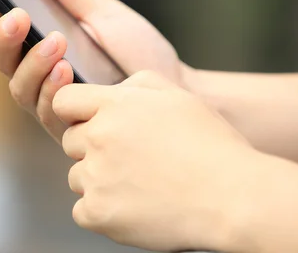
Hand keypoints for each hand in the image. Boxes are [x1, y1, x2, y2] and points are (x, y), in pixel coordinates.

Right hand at [0, 0, 187, 141]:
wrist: (174, 85)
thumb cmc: (138, 49)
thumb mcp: (102, 12)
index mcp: (45, 45)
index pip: (6, 27)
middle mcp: (42, 75)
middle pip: (4, 61)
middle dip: (3, 38)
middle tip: (17, 15)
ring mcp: (53, 102)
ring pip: (20, 88)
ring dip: (33, 64)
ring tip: (55, 42)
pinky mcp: (70, 126)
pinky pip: (46, 111)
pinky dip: (52, 89)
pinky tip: (66, 70)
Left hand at [55, 70, 259, 251]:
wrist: (233, 199)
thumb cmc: (211, 146)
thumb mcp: (178, 96)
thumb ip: (137, 84)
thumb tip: (111, 91)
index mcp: (115, 106)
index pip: (63, 101)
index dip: (77, 112)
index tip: (92, 122)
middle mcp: (99, 137)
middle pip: (70, 141)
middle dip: (92, 147)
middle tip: (131, 158)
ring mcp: (96, 177)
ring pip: (77, 176)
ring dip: (98, 179)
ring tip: (140, 183)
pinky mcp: (98, 213)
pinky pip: (82, 209)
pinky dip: (102, 210)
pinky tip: (134, 205)